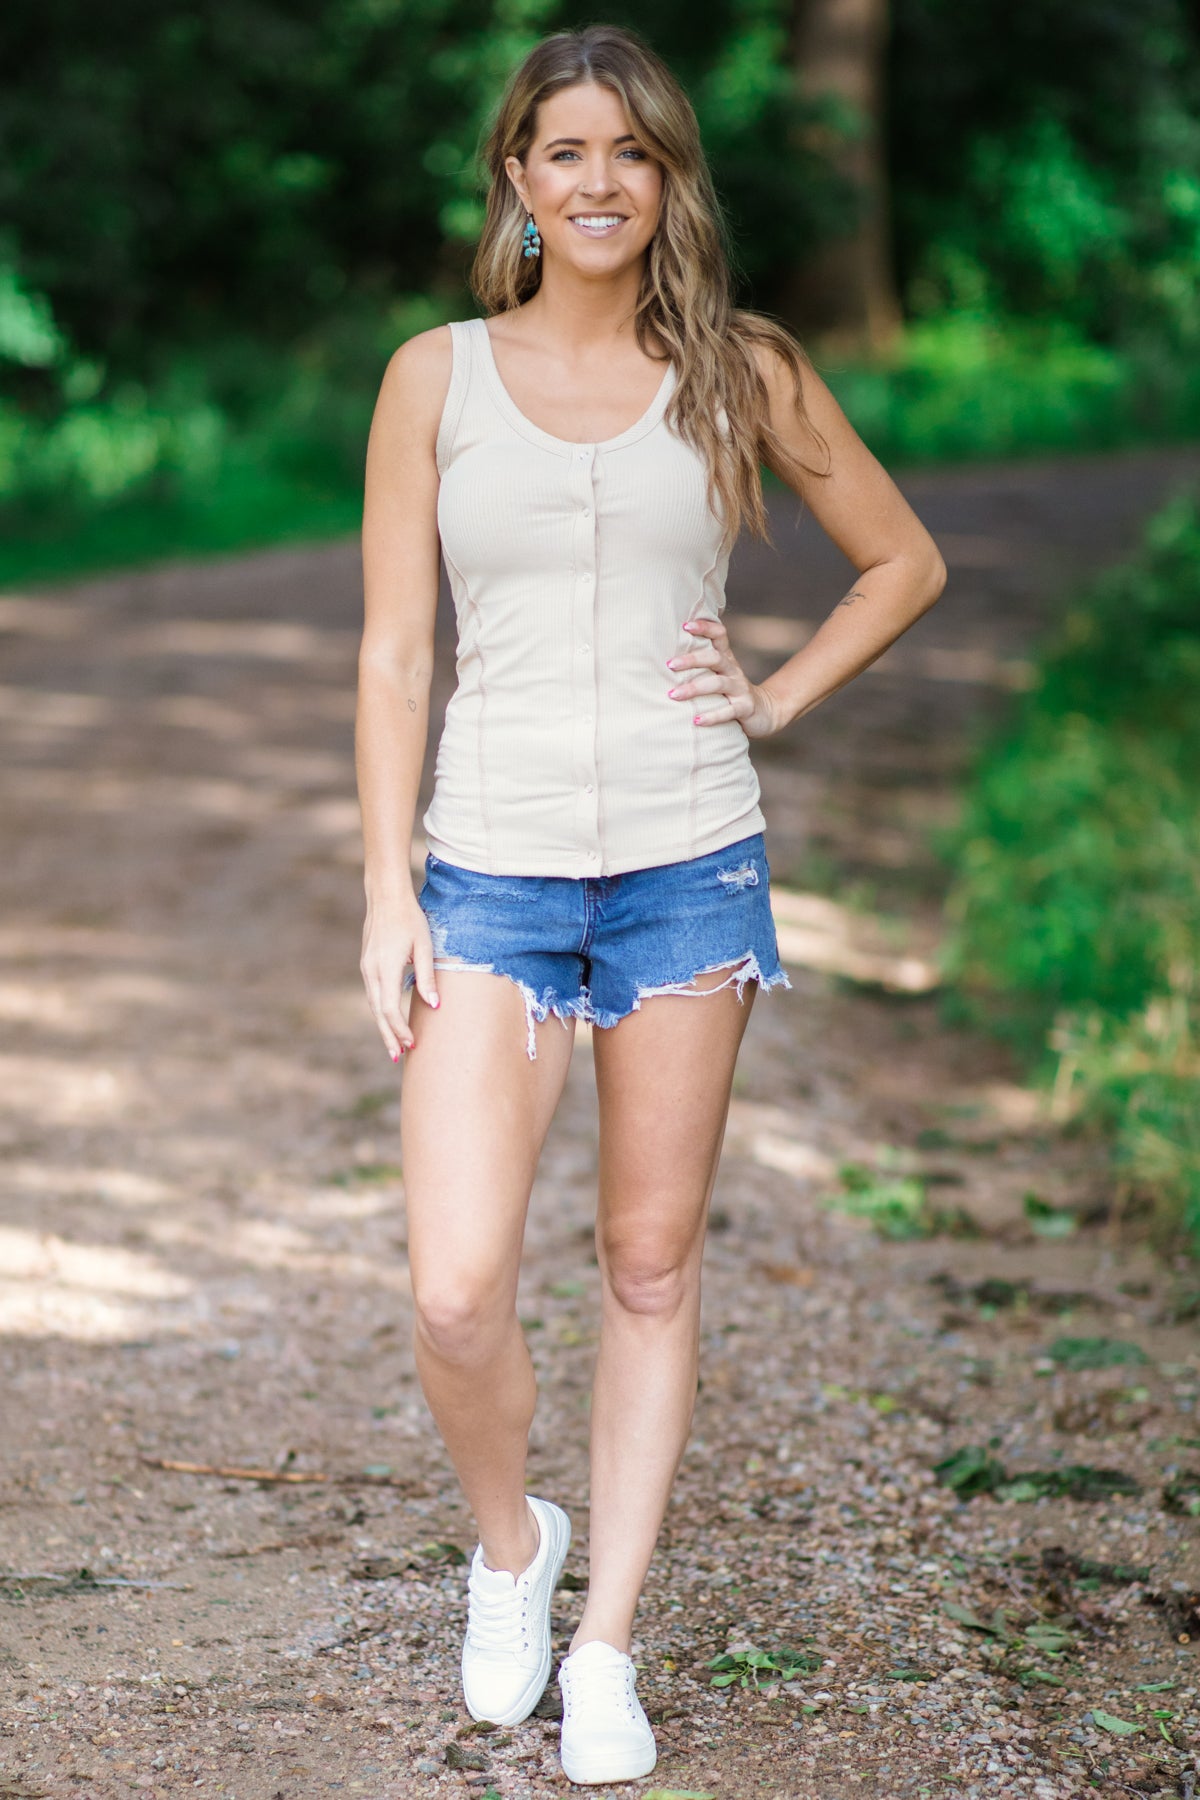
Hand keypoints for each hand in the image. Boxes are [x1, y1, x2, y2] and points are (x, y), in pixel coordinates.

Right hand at [360, 892, 438, 1060]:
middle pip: (378, 1012)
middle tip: (398, 1058)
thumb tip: (435, 1006)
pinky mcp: (367, 965)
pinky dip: (380, 1011)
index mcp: (386, 967)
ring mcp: (366, 968)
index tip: (412, 1044)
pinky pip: (373, 994)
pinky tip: (389, 1020)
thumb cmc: (410, 919)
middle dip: (389, 1036)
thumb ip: (428, 977)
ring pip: (373, 1005)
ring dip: (384, 1026)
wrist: (386, 897)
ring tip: (395, 1046)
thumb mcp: (425, 946)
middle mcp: (371, 971)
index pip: (390, 1008)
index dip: (400, 1029)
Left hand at [666, 618, 780, 738]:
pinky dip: (712, 716)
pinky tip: (696, 721)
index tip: (685, 625)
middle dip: (692, 660)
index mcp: (726, 658)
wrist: (764, 711)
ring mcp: (740, 689)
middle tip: (670, 664)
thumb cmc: (730, 691)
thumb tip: (665, 656)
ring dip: (694, 688)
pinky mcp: (745, 708)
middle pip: (715, 658)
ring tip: (673, 695)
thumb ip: (700, 663)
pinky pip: (728, 711)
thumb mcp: (718, 673)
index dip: (705, 627)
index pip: (719, 635)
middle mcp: (733, 670)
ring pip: (718, 684)